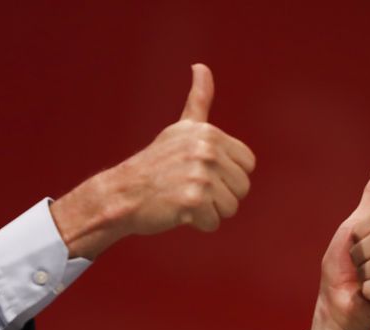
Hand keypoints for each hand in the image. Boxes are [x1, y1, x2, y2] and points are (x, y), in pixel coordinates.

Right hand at [51, 63, 255, 257]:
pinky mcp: (192, 201)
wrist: (122, 194)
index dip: (227, 176)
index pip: (248, 165)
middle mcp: (206, 151)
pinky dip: (197, 224)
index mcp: (209, 133)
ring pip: (230, 207)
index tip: (201, 174)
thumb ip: (198, 100)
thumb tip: (201, 66)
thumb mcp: (180, 129)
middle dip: (219, 196)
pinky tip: (177, 212)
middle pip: (242, 188)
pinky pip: (213, 222)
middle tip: (189, 189)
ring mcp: (199, 176)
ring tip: (183, 199)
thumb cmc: (153, 166)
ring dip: (209, 211)